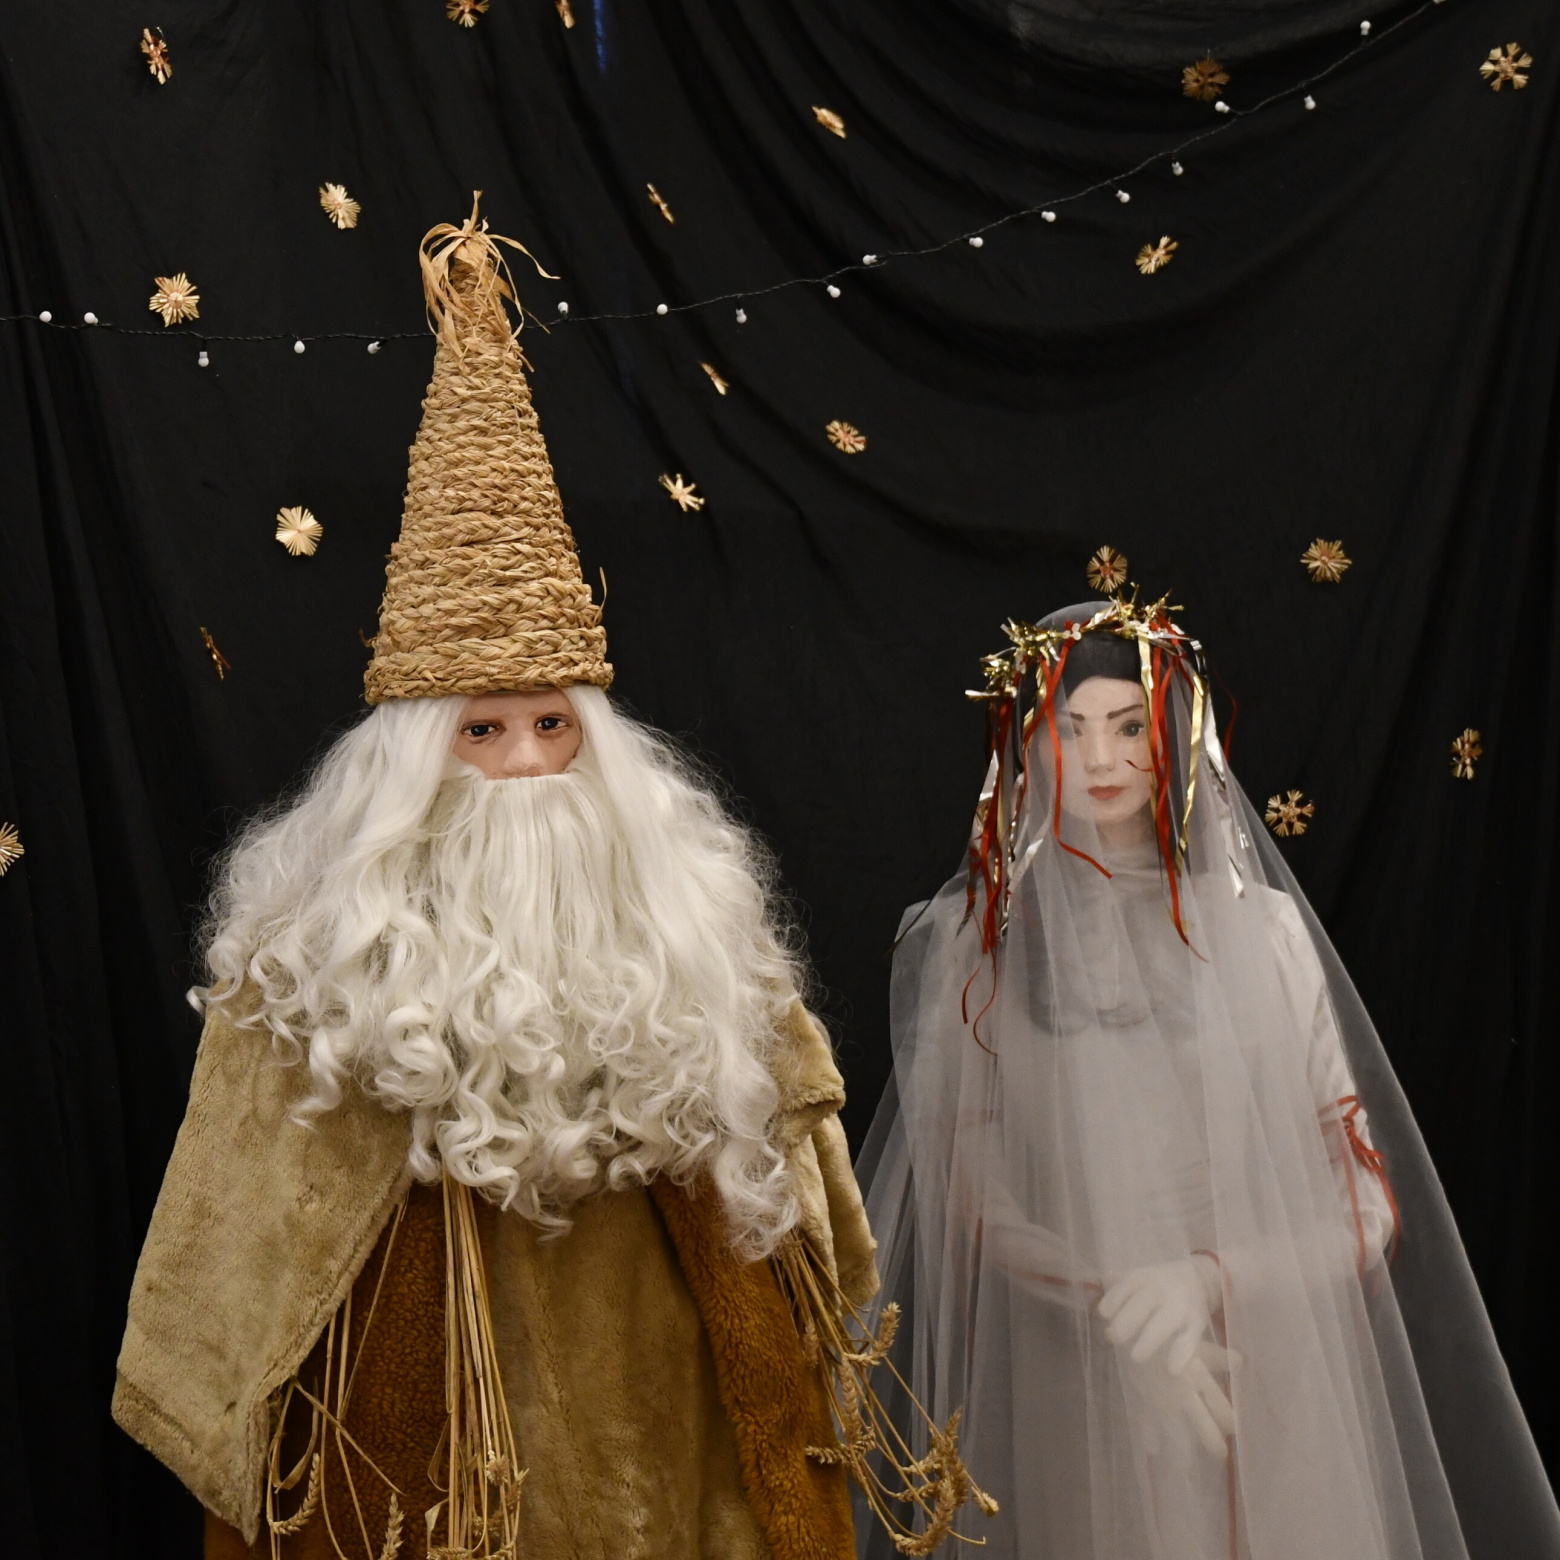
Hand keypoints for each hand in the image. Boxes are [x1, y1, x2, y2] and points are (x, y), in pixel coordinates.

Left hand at [1097, 1255, 1219, 1375]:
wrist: (1196, 1279)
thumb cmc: (1156, 1283)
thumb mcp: (1137, 1276)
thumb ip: (1116, 1283)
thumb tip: (1090, 1285)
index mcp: (1142, 1277)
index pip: (1125, 1286)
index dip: (1113, 1300)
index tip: (1104, 1314)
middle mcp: (1160, 1290)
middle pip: (1141, 1306)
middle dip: (1125, 1324)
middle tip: (1114, 1338)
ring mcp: (1180, 1307)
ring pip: (1163, 1324)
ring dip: (1148, 1342)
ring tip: (1136, 1357)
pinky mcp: (1197, 1324)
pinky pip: (1189, 1340)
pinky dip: (1181, 1356)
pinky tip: (1172, 1370)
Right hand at [1129, 1341, 1236, 1458]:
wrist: (1131, 1329)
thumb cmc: (1167, 1334)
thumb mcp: (1194, 1342)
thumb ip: (1218, 1356)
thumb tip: (1242, 1362)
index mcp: (1198, 1378)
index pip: (1221, 1408)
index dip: (1231, 1421)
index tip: (1236, 1430)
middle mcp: (1182, 1395)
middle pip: (1203, 1426)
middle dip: (1213, 1443)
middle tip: (1220, 1455)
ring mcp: (1161, 1401)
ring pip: (1176, 1432)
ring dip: (1182, 1449)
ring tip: (1187, 1464)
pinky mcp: (1141, 1400)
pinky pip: (1145, 1423)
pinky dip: (1149, 1437)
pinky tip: (1152, 1448)